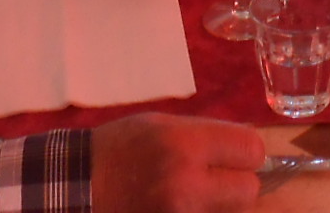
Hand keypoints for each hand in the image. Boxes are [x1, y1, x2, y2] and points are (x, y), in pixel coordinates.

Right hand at [92, 113, 264, 212]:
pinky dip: (203, 212)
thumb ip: (205, 134)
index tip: (234, 153)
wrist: (79, 186)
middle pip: (248, 189)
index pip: (251, 149)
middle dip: (237, 182)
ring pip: (231, 212)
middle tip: (216, 177)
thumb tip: (245, 146)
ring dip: (221, 204)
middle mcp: (187, 183)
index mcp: (184, 145)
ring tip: (194, 192)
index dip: (246, 151)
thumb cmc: (120, 148)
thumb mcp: (162, 125)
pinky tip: (181, 204)